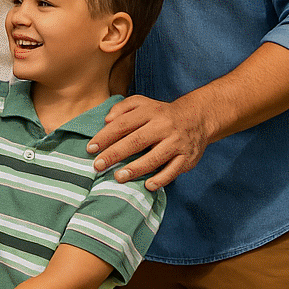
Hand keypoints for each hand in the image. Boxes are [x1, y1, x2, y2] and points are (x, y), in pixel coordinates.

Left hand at [87, 93, 212, 190]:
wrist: (197, 118)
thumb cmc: (160, 113)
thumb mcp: (141, 103)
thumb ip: (122, 108)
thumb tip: (107, 120)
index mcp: (149, 112)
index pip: (122, 124)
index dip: (105, 137)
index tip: (90, 148)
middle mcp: (163, 126)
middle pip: (136, 141)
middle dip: (115, 154)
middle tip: (98, 165)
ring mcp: (176, 143)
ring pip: (154, 158)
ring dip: (135, 169)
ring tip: (118, 177)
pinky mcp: (187, 157)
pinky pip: (173, 170)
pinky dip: (161, 179)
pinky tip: (148, 185)